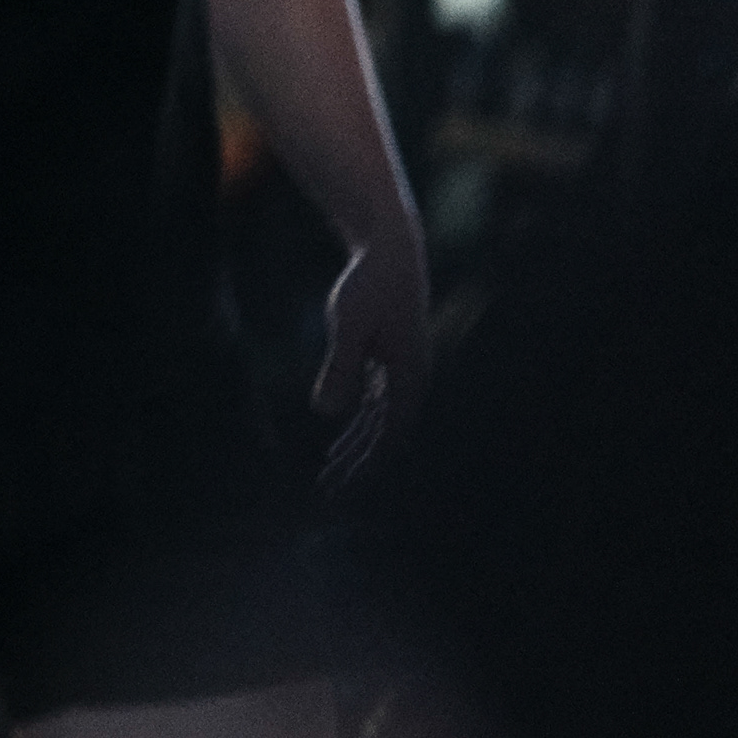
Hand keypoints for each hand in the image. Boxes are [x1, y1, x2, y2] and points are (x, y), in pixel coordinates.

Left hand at [310, 225, 432, 493]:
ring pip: (381, 418)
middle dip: (359, 463)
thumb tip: (326, 414)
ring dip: (358, 444)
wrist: (388, 247)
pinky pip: (378, 399)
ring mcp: (403, 365)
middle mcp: (411, 375)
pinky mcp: (392, 354)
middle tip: (329, 490)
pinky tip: (344, 429)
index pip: (391, 434)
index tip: (345, 486)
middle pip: (386, 433)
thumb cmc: (369, 284)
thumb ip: (340, 368)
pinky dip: (361, 418)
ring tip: (331, 469)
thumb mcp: (349, 326)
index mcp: (409, 375)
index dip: (369, 463)